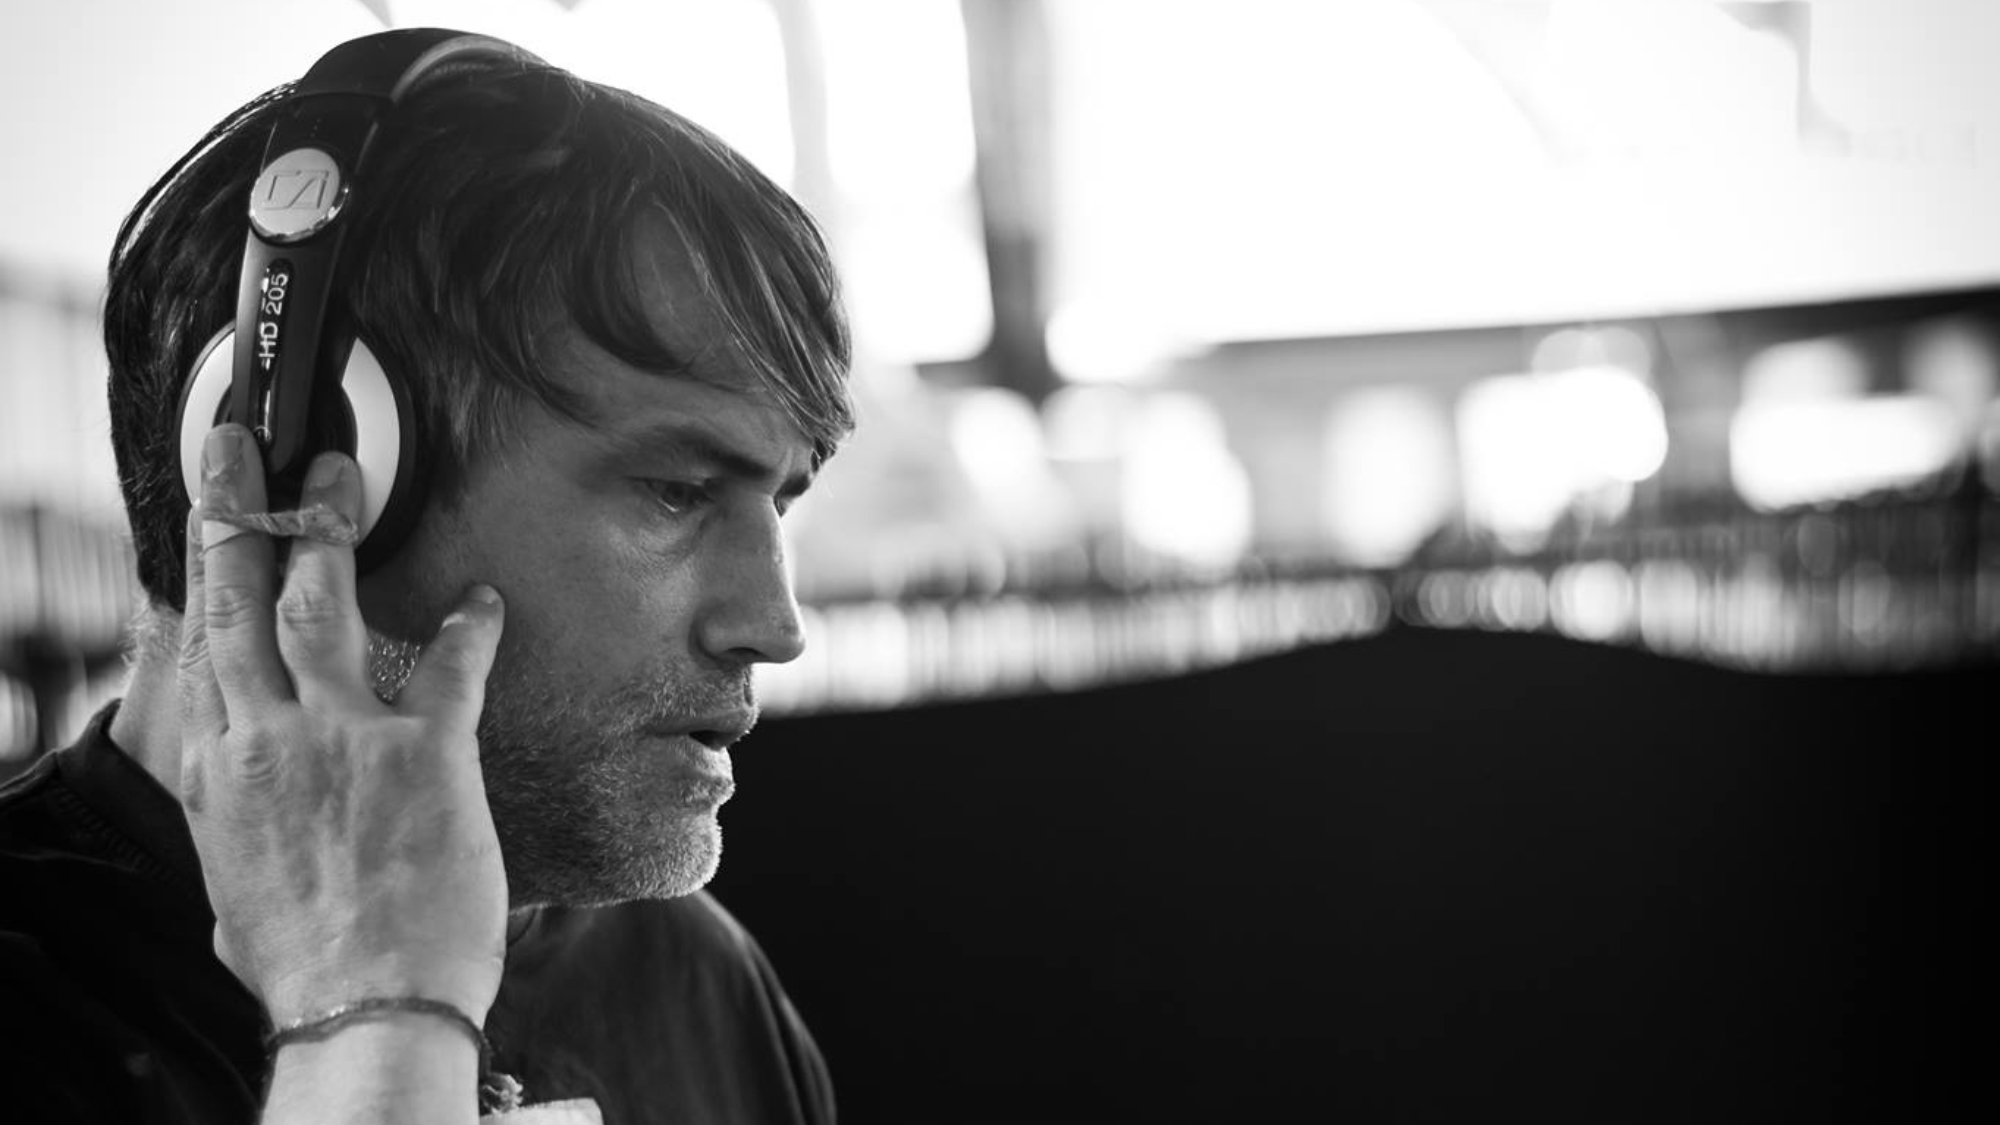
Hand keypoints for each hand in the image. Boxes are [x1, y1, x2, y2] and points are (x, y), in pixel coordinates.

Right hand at [179, 423, 507, 1028]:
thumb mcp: (235, 882)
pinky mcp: (426, 750)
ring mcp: (344, 739)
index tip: (211, 521)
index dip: (203, 574)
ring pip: (322, 601)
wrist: (367, 1011)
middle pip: (240, 599)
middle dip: (239, 511)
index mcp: (220, 772)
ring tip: (338, 474)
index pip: (199, 647)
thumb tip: (241, 789)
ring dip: (328, 528)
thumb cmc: (306, 964)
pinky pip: (450, 661)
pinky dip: (470, 624)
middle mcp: (269, 740)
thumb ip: (237, 816)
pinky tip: (484, 599)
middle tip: (243, 448)